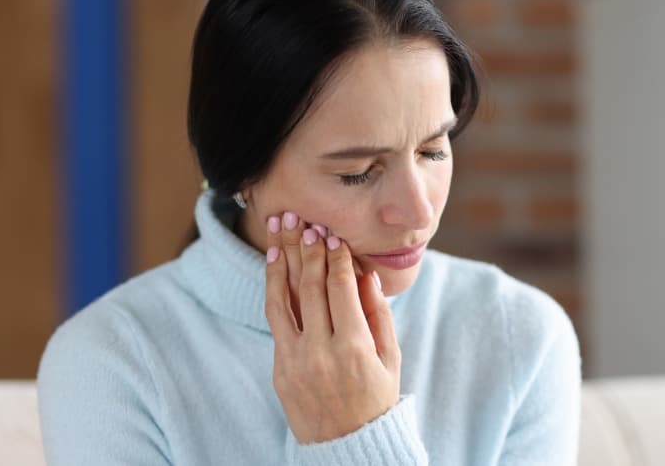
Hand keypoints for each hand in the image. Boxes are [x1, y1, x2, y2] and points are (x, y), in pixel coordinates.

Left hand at [263, 212, 401, 443]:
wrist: (347, 447)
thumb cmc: (376, 400)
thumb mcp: (390, 359)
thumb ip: (378, 314)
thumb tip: (365, 274)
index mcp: (355, 348)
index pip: (341, 288)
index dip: (337, 257)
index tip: (333, 234)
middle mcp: (322, 351)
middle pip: (312, 286)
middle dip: (309, 249)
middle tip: (306, 221)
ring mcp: (296, 360)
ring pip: (285, 298)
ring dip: (283, 259)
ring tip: (282, 229)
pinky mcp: (280, 368)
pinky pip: (276, 319)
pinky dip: (274, 288)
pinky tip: (276, 264)